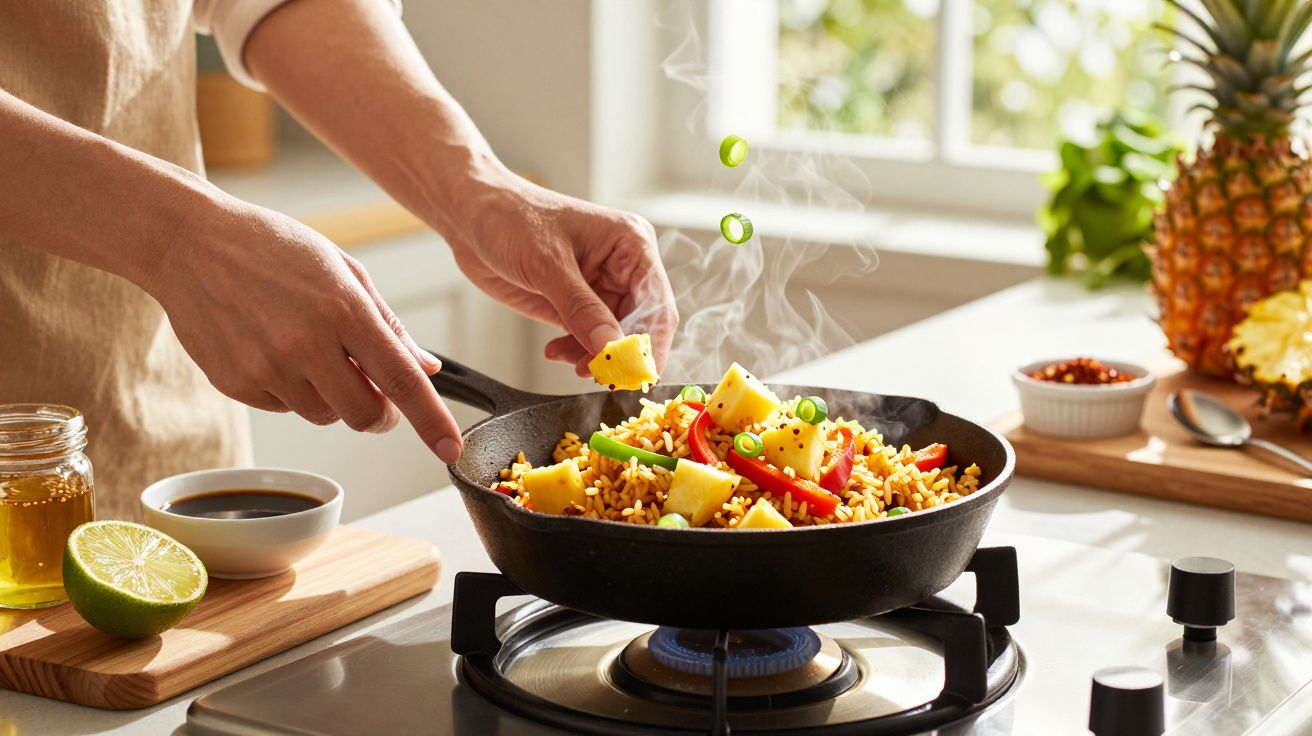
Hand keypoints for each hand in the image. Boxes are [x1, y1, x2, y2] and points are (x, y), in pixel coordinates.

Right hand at [139, 197, 463, 461]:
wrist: (188, 242)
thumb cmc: (274, 248)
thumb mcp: (343, 270)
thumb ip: (388, 323)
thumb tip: (426, 367)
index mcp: (344, 309)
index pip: (401, 380)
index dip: (431, 421)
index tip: (449, 450)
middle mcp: (306, 343)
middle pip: (364, 416)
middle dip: (378, 413)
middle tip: (374, 391)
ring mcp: (267, 366)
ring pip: (324, 416)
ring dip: (331, 397)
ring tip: (309, 350)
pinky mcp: (235, 382)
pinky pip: (283, 408)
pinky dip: (290, 390)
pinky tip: (272, 348)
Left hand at [438, 168, 678, 375]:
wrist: (472, 215)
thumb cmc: (511, 218)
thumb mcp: (548, 263)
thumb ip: (581, 308)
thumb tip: (610, 348)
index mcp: (631, 245)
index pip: (657, 304)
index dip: (651, 344)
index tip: (638, 374)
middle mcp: (622, 267)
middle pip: (640, 326)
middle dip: (620, 354)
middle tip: (598, 375)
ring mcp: (600, 288)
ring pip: (615, 339)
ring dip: (595, 357)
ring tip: (570, 362)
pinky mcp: (576, 305)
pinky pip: (589, 340)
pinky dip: (577, 352)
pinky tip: (555, 351)